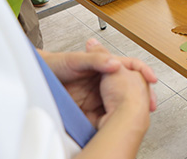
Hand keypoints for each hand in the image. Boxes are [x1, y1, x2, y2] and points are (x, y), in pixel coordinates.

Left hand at [40, 39, 156, 126]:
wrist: (35, 80)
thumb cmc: (54, 66)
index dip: (143, 71)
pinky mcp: (88, 111)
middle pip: (129, 88)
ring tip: (137, 116)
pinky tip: (116, 125)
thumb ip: (95, 60)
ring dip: (128, 111)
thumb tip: (115, 64)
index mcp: (104, 66)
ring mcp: (97, 97)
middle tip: (150, 104)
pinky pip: (104, 118)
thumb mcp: (75, 60)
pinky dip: (111, 123)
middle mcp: (103, 81)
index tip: (151, 79)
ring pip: (119, 104)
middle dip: (142, 96)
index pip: (129, 66)